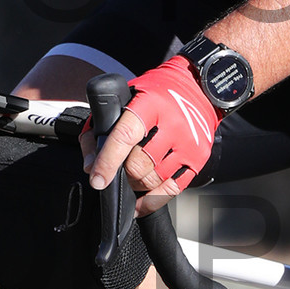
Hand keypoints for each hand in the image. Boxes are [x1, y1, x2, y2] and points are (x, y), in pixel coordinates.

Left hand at [85, 54, 219, 213]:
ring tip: (133, 176)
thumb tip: (90, 165)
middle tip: (118, 171)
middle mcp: (173, 123)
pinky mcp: (199, 157)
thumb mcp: (125, 98)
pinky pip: (172, 189)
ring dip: (137, 185)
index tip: (97, 180)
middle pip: (139, 165)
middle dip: (123, 174)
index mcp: (150, 104)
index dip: (108, 160)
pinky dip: (153, 199)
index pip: (125, 136)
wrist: (197, 88)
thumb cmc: (156, 94)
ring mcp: (188, 142)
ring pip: (153, 180)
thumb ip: (100, 128)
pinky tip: (142, 200)